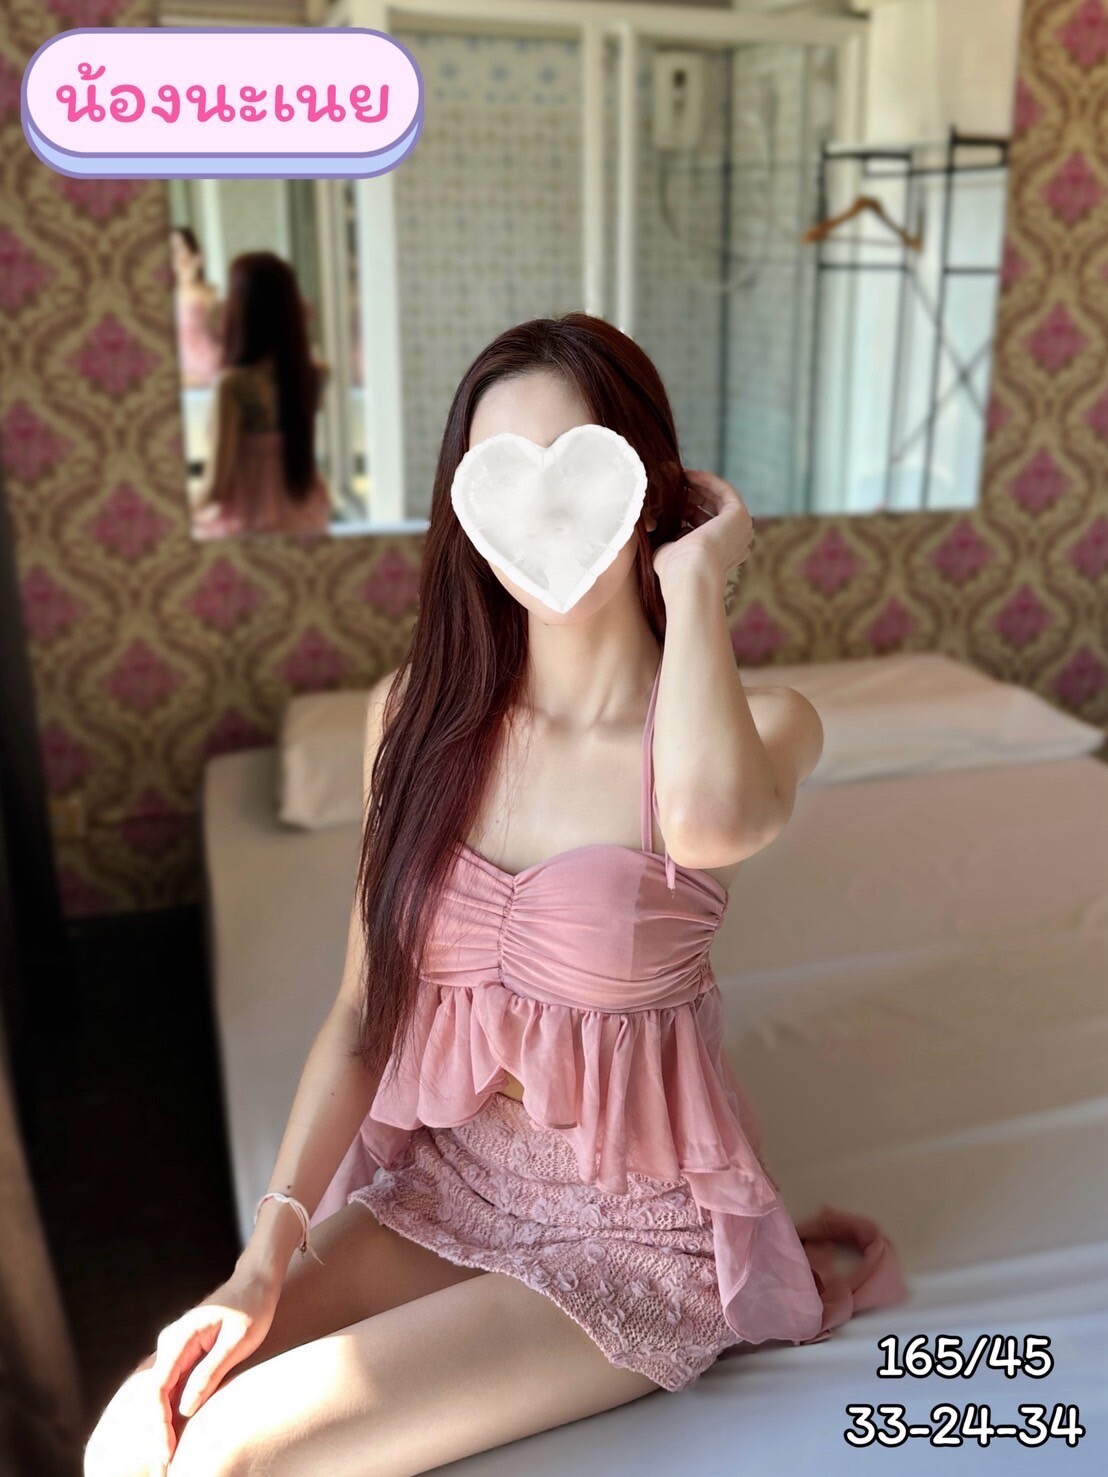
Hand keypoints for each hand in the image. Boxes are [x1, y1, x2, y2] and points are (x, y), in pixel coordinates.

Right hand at [146, 1266, 280, 1470]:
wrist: (255, 1281)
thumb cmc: (253, 1307)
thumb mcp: (238, 1341)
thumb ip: (211, 1371)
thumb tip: (185, 1409)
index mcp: (179, 1338)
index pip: (157, 1389)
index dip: (158, 1425)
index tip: (166, 1453)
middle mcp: (169, 1343)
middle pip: (152, 1396)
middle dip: (156, 1434)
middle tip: (165, 1468)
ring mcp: (174, 1349)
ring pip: (158, 1395)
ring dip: (161, 1427)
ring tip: (168, 1461)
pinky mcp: (182, 1355)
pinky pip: (170, 1389)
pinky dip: (170, 1414)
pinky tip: (175, 1437)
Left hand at [652, 468, 754, 586]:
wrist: (690, 575)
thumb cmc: (675, 570)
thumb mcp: (669, 549)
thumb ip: (668, 536)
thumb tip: (653, 522)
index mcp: (721, 554)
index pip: (703, 524)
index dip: (686, 509)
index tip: (667, 499)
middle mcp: (734, 541)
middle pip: (712, 510)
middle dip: (691, 496)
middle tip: (671, 484)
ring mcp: (740, 528)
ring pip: (718, 499)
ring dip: (698, 486)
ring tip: (677, 477)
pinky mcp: (740, 515)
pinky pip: (724, 490)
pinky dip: (706, 481)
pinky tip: (687, 475)